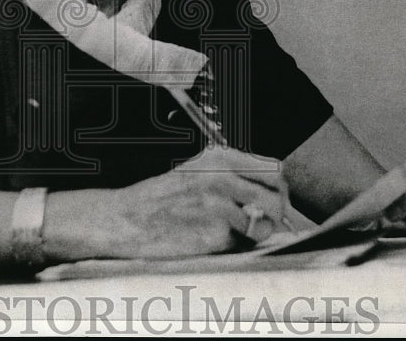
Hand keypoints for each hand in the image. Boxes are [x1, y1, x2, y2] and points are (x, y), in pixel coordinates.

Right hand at [86, 147, 289, 257]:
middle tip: (267, 222)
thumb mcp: (198, 171)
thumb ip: (234, 177)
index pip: (273, 169)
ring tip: (236, 234)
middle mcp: (223, 177)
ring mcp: (220, 206)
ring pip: (265, 224)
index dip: (278, 188)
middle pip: (277, 195)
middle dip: (278, 212)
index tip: (274, 200)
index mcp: (220, 157)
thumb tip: (272, 193)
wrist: (127, 219)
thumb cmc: (162, 198)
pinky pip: (243, 244)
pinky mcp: (215, 234)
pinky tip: (214, 240)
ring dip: (257, 233)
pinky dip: (235, 247)